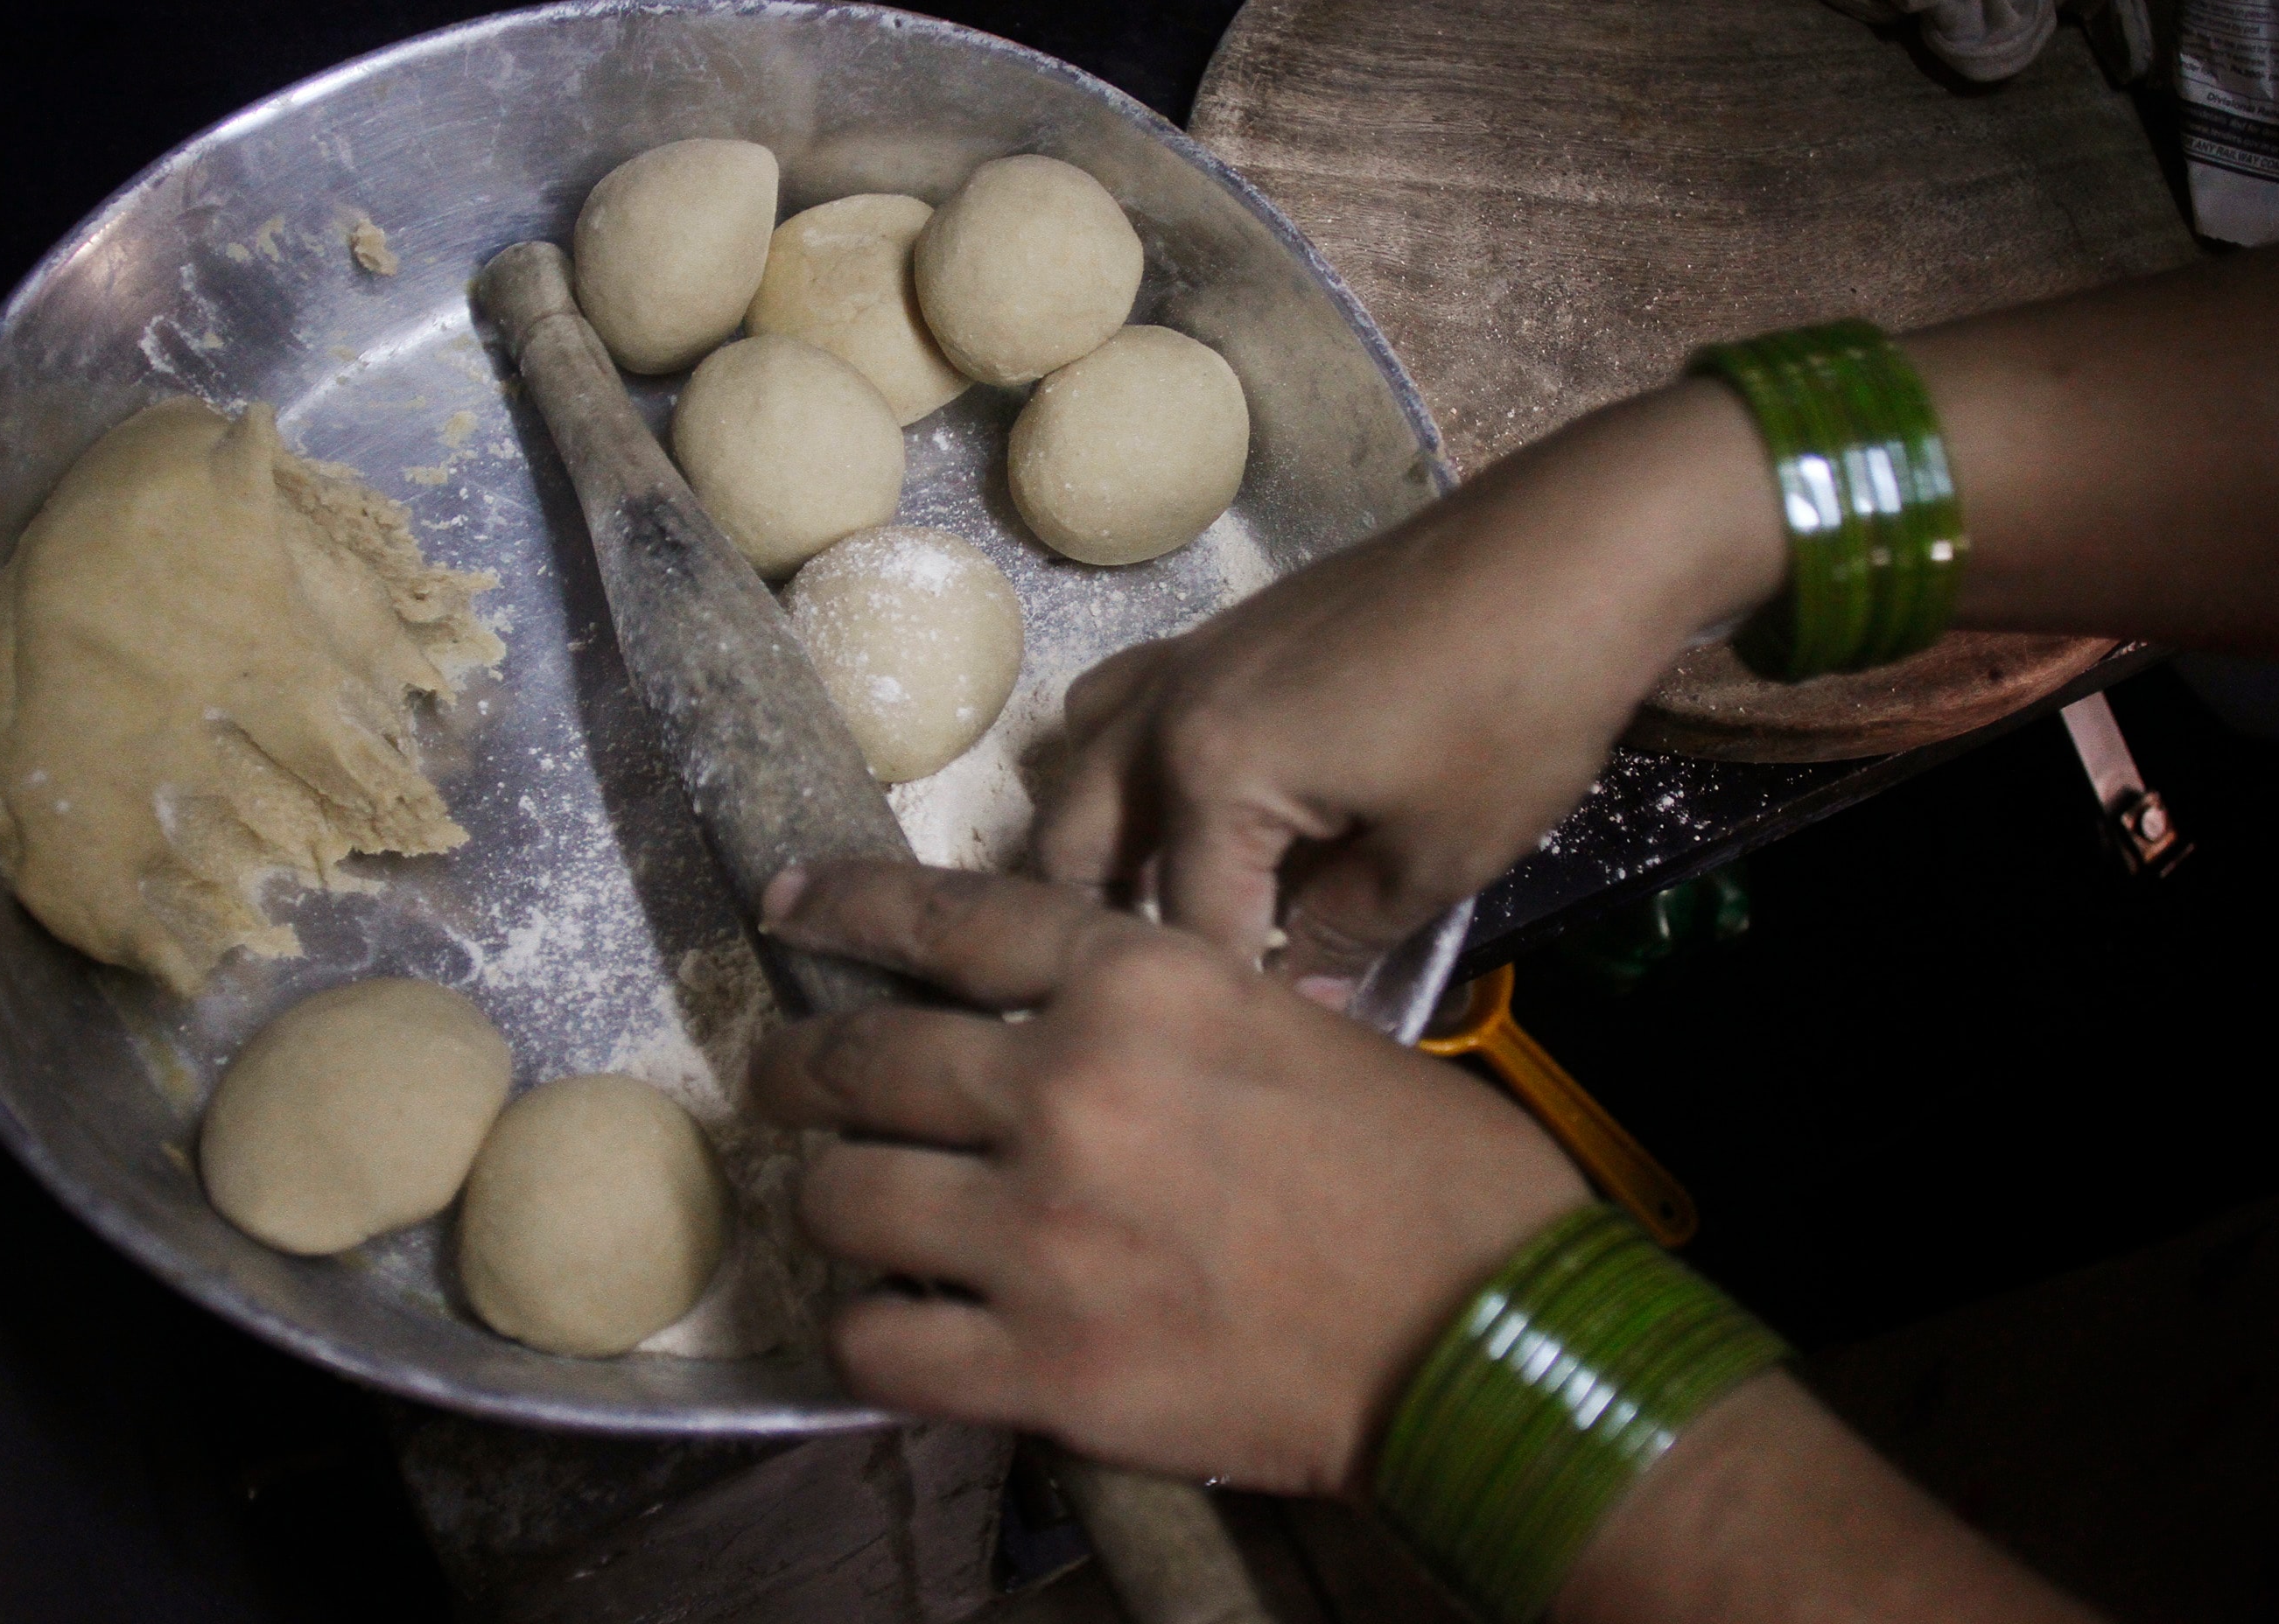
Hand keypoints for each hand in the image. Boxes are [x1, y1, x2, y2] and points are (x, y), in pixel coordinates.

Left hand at [752, 861, 1588, 1494]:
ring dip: (826, 1199)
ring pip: (844, 1197)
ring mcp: (1045, 1234)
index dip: (845, 909)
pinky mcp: (1046, 1370)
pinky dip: (868, 1333)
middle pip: (863, 1056)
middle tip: (781, 1080)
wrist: (1497, 1341)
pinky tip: (892, 1325)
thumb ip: (1172, 1020)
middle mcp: (1071, 1089)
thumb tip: (1079, 1030)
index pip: (947, 919)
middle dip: (798, 1067)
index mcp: (1146, 987)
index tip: (785, 909)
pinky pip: (879, 1345)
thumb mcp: (1305, 1030)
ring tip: (839, 1207)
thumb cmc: (1437, 1178)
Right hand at [1036, 382, 1784, 991]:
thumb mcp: (1441, 855)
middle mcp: (1166, 712)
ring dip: (1102, 835)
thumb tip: (1302, 996)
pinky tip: (1205, 795)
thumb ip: (1349, 936)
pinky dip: (1132, 758)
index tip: (1264, 1050)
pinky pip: (1127, 700)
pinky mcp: (1224, 629)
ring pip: (1082, 760)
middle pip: (1076, 843)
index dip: (1233, 999)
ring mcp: (1187, 658)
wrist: (1572, 549)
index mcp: (1209, 773)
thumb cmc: (1515, 710)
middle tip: (1188, 983)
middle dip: (1113, 925)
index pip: (1188, 927)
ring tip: (1165, 896)